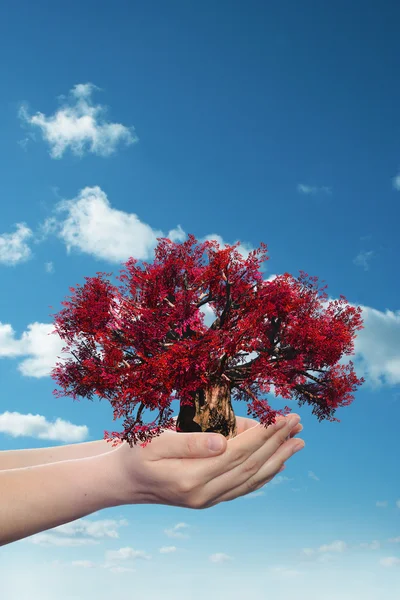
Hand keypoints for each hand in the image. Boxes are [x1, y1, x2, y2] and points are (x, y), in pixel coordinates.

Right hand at [109, 414, 303, 509]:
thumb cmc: (135, 453)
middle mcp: (204, 495)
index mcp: (191, 478)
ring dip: (278, 459)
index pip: (239, 453)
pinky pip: (243, 487)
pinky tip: (278, 464)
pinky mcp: (209, 499)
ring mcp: (208, 500)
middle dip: (277, 443)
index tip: (282, 417)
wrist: (123, 482)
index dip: (264, 434)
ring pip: (252, 479)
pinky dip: (264, 475)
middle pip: (251, 466)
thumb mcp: (155, 441)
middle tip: (298, 423)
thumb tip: (225, 442)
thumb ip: (190, 442)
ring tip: (298, 442)